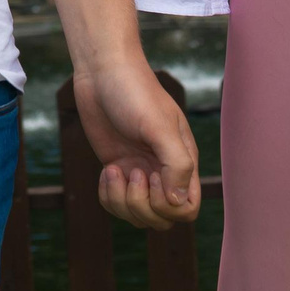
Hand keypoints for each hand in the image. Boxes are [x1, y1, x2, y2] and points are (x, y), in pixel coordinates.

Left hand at [74, 59, 201, 229]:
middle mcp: (163, 171)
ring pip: (137, 215)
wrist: (102, 72)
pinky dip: (108, 195)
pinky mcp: (117, 168)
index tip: (153, 174)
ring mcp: (139, 171)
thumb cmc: (135, 92)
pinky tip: (107, 169)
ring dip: (122, 201)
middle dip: (142, 205)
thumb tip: (176, 201)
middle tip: (133, 171)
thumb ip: (176, 164)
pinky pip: (116, 202)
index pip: (188, 208)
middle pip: (162, 218)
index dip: (169, 206)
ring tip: (115, 169)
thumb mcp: (159, 126)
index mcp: (183, 161)